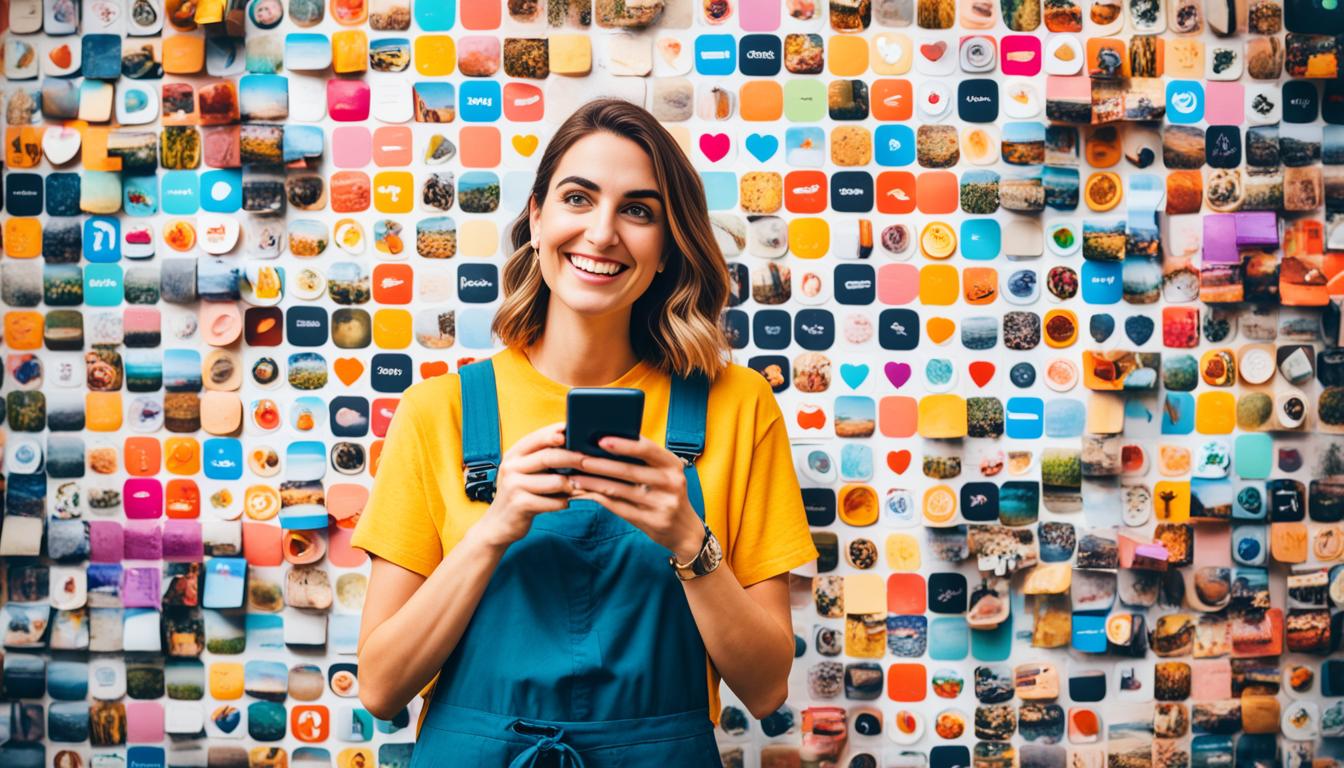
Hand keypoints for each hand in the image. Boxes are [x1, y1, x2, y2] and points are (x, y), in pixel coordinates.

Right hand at [467, 421, 587, 550]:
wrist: (498, 525)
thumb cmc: (520, 494)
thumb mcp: (524, 473)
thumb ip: (541, 459)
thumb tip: (574, 446)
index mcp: (513, 455)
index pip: (537, 437)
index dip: (557, 433)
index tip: (577, 431)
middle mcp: (510, 467)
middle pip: (549, 456)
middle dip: (574, 457)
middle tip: (592, 460)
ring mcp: (513, 486)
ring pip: (555, 481)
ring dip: (571, 485)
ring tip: (577, 488)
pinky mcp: (520, 505)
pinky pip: (553, 502)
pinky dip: (563, 503)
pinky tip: (564, 503)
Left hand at [565, 435, 706, 561]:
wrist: (685, 530)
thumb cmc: (668, 494)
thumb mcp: (666, 474)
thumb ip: (645, 461)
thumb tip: (607, 445)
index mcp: (673, 465)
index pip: (647, 449)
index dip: (623, 444)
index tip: (600, 439)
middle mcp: (670, 483)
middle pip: (629, 470)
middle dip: (600, 464)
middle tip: (578, 459)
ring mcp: (661, 504)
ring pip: (619, 490)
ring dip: (593, 482)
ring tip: (575, 476)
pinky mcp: (650, 521)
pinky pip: (618, 507)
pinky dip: (599, 499)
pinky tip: (585, 493)